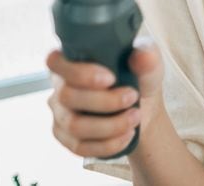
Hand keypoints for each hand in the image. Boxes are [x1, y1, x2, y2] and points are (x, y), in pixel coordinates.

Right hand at [46, 39, 164, 157]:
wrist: (143, 108)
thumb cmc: (139, 78)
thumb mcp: (148, 65)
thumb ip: (147, 57)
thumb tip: (141, 56)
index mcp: (72, 60)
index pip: (55, 61)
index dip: (79, 73)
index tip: (111, 78)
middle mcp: (60, 87)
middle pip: (67, 96)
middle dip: (105, 101)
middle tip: (132, 97)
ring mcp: (61, 114)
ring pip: (74, 125)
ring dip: (110, 125)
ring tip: (135, 117)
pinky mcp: (67, 138)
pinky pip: (80, 147)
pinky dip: (108, 144)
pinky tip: (127, 134)